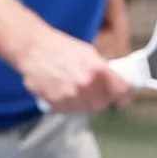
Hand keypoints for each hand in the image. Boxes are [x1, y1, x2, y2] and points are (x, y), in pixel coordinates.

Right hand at [14, 20, 132, 117]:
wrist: (32, 48)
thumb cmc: (60, 47)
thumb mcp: (88, 53)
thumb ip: (104, 70)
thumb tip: (118, 84)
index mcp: (97, 70)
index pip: (121, 91)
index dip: (124, 94)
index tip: (124, 97)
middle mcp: (84, 85)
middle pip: (103, 103)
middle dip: (103, 97)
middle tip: (96, 90)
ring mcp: (70, 97)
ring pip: (87, 108)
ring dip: (86, 101)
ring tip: (76, 88)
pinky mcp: (56, 104)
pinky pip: (70, 110)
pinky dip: (70, 104)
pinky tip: (64, 90)